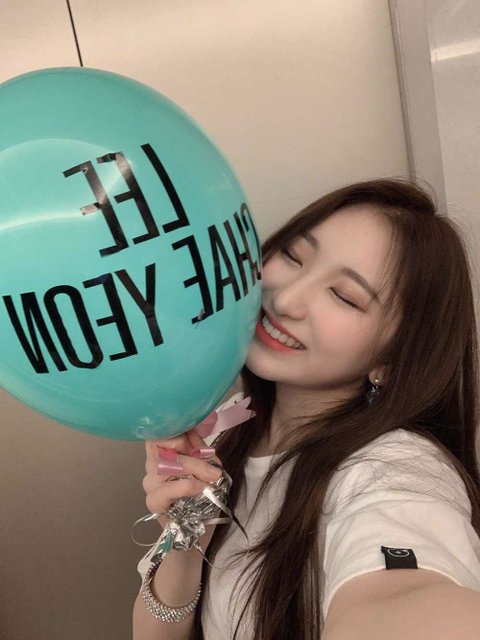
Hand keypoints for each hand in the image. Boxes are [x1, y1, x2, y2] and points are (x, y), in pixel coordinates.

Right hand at [142, 427, 222, 548]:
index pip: (158, 432)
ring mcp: (150, 483)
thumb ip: (200, 446)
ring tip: (212, 476)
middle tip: (212, 465)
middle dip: (188, 451)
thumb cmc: (203, 493)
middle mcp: (152, 465)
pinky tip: (200, 488)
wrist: (201, 527)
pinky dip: (187, 486)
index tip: (194, 435)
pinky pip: (167, 489)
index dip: (174, 431)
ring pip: (165, 465)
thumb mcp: (207, 464)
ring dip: (193, 468)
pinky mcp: (153, 502)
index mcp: (162, 452)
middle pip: (160, 446)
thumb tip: (194, 426)